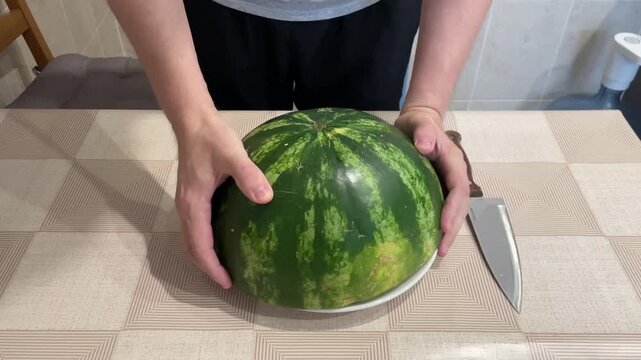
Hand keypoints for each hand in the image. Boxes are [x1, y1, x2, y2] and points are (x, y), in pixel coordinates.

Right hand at [174, 114, 272, 287]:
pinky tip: (223, 238)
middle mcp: (186, 207)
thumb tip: (266, 198)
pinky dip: (205, 240)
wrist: (192, 120)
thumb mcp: (233, 155)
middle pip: (192, 247)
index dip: (212, 267)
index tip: (227, 283)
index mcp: (194, 204)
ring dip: (205, 255)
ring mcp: (187, 201)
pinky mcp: (193, 194)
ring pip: (192, 237)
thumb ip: (249, 175)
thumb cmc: (212, 138)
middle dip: (207, 267)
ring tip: (224, 266)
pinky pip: (196, 226)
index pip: (199, 246)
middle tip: (227, 281)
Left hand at [394, 106, 469, 255]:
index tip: (444, 226)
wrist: (419, 122)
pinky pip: (444, 208)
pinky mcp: (440, 188)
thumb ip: (423, 132)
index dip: (453, 208)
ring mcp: (448, 183)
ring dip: (450, 230)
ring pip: (455, 210)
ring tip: (439, 251)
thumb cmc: (418, 124)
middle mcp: (455, 175)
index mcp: (453, 162)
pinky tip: (430, 238)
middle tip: (442, 250)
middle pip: (460, 205)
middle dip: (453, 228)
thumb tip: (424, 147)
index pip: (458, 188)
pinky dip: (441, 224)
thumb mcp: (419, 124)